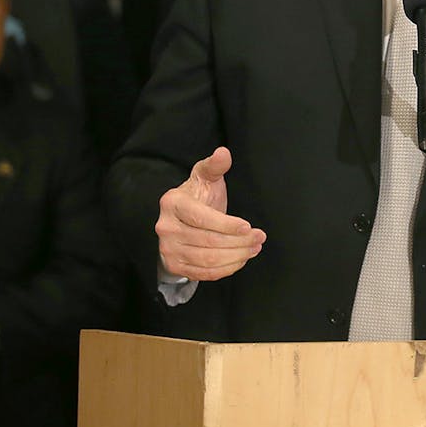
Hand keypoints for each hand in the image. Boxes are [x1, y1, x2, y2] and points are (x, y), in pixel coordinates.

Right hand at [155, 147, 265, 281]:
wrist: (180, 220)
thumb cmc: (197, 196)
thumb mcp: (205, 177)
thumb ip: (215, 166)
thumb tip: (223, 153)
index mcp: (172, 203)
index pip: (202, 218)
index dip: (227, 225)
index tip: (249, 226)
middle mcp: (166, 227)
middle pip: (208, 241)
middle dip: (239, 242)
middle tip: (259, 238)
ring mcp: (168, 249)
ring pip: (208, 259)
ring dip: (236, 256)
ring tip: (254, 248)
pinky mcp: (175, 265)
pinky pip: (203, 273)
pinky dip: (226, 269)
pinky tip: (241, 259)